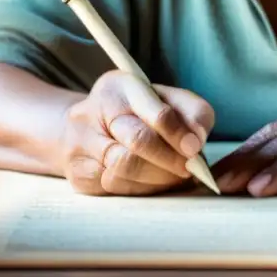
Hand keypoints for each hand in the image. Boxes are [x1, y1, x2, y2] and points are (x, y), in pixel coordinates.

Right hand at [60, 70, 214, 195]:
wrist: (85, 129)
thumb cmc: (136, 113)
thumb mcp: (165, 99)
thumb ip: (191, 112)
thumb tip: (198, 140)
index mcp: (119, 87)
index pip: (156, 112)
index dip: (179, 133)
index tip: (195, 149)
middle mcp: (92, 112)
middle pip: (138, 141)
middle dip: (171, 160)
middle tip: (189, 169)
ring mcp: (79, 144)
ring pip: (125, 169)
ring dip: (159, 179)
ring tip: (174, 176)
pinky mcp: (78, 173)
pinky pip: (114, 188)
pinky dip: (141, 189)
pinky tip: (152, 183)